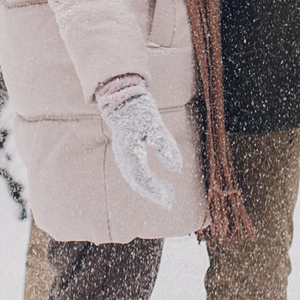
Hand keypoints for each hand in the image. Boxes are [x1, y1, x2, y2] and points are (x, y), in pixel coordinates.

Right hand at [93, 73, 183, 207]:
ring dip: (151, 189)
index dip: (156, 190)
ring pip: (135, 180)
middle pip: (138, 183)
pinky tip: (157, 184)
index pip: (142, 178)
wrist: (121, 98)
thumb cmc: (138, 110)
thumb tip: (177, 169)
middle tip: (171, 202)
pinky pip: (135, 174)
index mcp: (129, 152)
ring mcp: (123, 156)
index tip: (170, 198)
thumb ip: (165, 146)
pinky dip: (146, 182)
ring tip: (167, 196)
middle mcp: (123, 157)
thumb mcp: (155, 125)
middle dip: (155, 194)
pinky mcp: (126, 153)